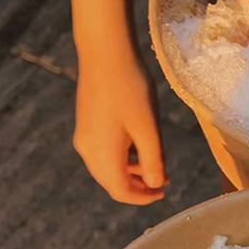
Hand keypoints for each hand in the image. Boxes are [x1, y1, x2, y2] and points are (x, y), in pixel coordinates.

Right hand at [73, 54, 168, 204]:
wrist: (105, 50)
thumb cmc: (131, 89)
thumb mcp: (148, 130)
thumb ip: (153, 162)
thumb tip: (154, 185)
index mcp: (101, 154)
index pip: (120, 191)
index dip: (143, 198)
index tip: (162, 193)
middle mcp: (87, 149)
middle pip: (112, 182)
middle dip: (138, 187)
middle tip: (164, 181)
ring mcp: (84, 136)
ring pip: (108, 168)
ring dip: (132, 172)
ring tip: (157, 165)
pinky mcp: (87, 124)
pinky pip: (104, 152)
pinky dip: (123, 157)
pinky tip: (141, 147)